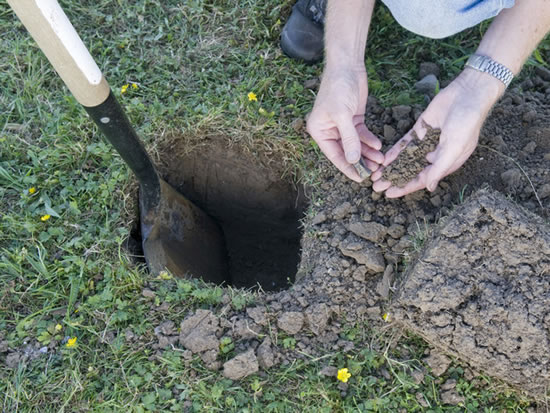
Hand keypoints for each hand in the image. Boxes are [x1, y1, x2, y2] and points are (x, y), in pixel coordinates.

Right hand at [306, 66, 382, 181]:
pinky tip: (378, 146)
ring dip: (368, 153)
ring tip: (381, 160)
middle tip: (375, 171)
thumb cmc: (338, 88)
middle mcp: (329, 130)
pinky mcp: (354, 119)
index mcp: (319, 131)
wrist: (347, 66)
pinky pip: (362, 135)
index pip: (334, 155)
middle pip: (346, 152)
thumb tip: (354, 160)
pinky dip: (370, 141)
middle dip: (361, 161)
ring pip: (356, 145)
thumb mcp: (342, 115)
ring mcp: (342, 125)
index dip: (347, 168)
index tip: (360, 178)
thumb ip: (349, 138)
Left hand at [372, 70, 502, 196]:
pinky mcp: (419, 130)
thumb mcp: (454, 148)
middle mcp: (435, 155)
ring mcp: (426, 142)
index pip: (422, 180)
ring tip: (375, 175)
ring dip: (391, 167)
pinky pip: (404, 144)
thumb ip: (439, 167)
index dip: (405, 188)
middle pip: (411, 171)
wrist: (468, 94)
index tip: (389, 194)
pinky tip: (382, 159)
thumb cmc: (467, 123)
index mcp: (446, 163)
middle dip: (394, 179)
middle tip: (376, 187)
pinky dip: (394, 151)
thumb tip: (429, 187)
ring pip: (405, 158)